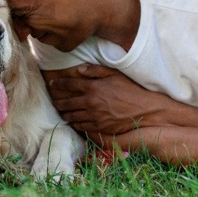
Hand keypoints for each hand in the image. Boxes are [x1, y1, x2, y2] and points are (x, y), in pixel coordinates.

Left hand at [44, 65, 174, 134]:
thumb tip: (79, 69)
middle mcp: (91, 102)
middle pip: (66, 102)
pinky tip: (73, 121)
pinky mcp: (99, 127)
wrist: (145, 110)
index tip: (52, 84)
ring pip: (72, 116)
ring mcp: (94, 116)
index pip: (69, 84)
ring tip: (61, 111)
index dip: (58, 83)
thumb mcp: (115, 74)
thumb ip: (96, 70)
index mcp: (93, 87)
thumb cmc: (131, 89)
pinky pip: (81, 126)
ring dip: (64, 113)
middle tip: (53, 100)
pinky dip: (75, 123)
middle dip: (57, 101)